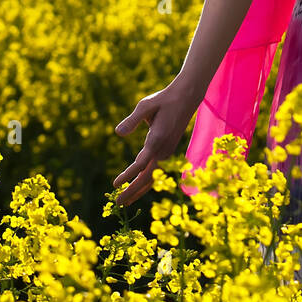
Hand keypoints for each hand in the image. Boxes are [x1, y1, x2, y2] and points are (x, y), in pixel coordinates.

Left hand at [112, 80, 200, 204]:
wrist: (187, 98)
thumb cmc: (163, 100)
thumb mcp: (145, 105)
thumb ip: (132, 120)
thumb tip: (118, 133)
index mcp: (157, 139)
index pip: (140, 164)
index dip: (127, 176)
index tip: (115, 185)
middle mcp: (164, 150)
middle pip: (147, 177)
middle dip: (132, 191)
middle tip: (117, 204)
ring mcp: (167, 152)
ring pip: (153, 177)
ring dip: (138, 190)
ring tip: (124, 202)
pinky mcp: (168, 151)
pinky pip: (156, 172)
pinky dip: (146, 182)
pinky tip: (137, 187)